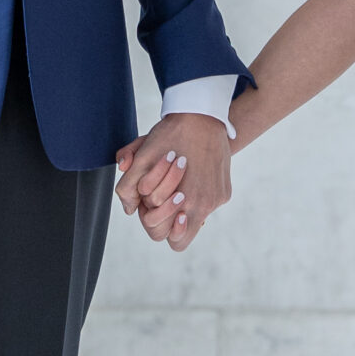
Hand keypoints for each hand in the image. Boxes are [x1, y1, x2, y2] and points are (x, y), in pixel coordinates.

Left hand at [113, 113, 231, 250]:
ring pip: (197, 219)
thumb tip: (130, 209)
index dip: (158, 224)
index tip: (154, 205)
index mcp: (183, 202)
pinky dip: (200, 195)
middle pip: (183, 236)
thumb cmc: (170, 135)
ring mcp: (217, 199)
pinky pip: (209, 204)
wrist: (203, 116)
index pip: (170, 239)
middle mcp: (204, 206)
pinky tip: (193, 175)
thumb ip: (128, 187)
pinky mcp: (225, 192)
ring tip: (178, 186)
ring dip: (185, 208)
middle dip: (170, 219)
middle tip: (163, 198)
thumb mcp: (142, 156)